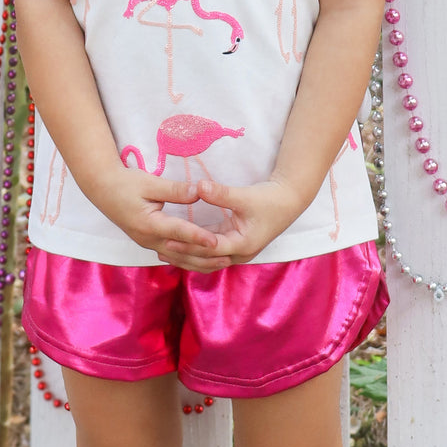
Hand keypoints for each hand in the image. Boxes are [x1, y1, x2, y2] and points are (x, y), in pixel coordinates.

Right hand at [88, 164, 232, 271]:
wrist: (103, 191)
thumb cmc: (125, 183)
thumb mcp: (149, 182)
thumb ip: (175, 190)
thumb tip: (198, 191)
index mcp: (148, 223)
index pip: (179, 232)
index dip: (199, 237)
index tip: (216, 241)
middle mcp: (149, 239)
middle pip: (181, 252)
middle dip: (205, 256)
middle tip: (228, 257)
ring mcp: (149, 244)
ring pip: (178, 258)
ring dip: (200, 262)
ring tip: (221, 263)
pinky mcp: (150, 243)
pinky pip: (173, 256)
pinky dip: (189, 260)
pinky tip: (204, 261)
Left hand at [161, 176, 305, 266]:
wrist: (288, 202)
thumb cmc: (269, 199)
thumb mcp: (244, 196)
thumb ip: (221, 194)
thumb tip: (198, 186)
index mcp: (242, 245)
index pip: (209, 248)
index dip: (188, 244)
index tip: (168, 238)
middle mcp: (239, 254)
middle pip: (205, 260)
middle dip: (183, 256)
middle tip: (159, 250)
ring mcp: (236, 252)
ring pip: (207, 261)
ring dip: (186, 257)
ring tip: (163, 252)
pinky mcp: (233, 246)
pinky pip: (210, 254)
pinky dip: (195, 252)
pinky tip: (178, 246)